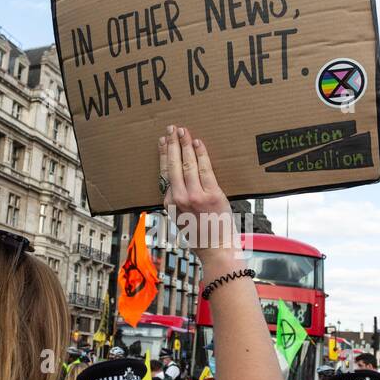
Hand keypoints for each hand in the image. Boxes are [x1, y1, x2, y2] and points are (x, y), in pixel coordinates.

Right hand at [158, 126, 235, 269]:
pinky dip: (201, 154)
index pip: (165, 173)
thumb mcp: (180, 220)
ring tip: (183, 131)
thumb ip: (177, 203)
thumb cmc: (201, 236)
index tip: (163, 142)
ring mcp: (195, 196)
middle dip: (172, 144)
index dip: (163, 155)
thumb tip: (177, 185)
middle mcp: (180, 198)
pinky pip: (205, 169)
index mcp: (170, 204)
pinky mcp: (212, 195)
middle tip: (171, 129)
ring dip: (184, 144)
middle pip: (173, 165)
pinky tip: (197, 143)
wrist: (216, 250)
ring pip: (187, 164)